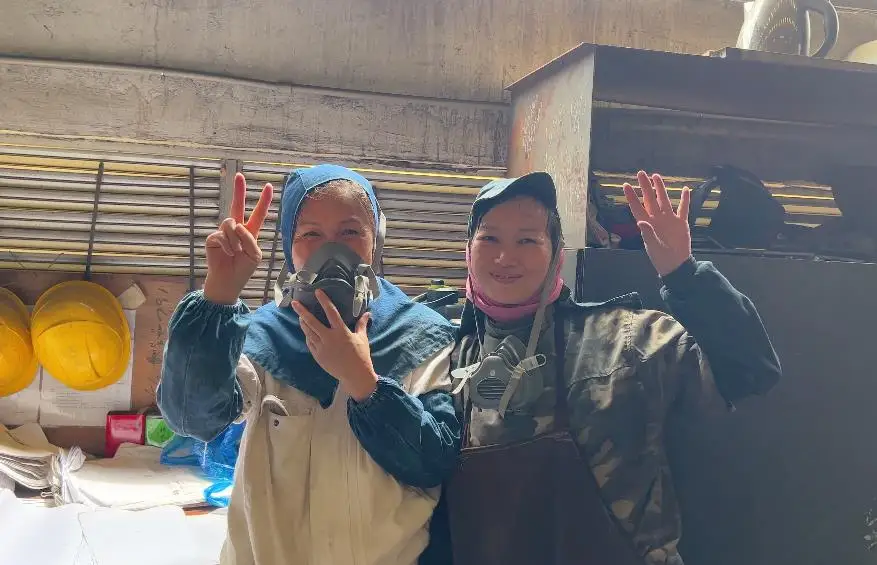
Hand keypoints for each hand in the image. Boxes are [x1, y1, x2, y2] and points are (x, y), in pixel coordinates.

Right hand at [203, 173, 272, 303]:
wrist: (228, 281)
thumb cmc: (243, 269)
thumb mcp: (254, 255)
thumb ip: (249, 238)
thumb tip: (238, 224)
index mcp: (250, 232)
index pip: (258, 214)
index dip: (263, 201)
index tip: (268, 186)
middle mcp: (237, 229)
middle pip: (237, 206)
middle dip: (239, 190)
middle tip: (240, 175)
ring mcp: (224, 233)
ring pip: (231, 223)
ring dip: (235, 239)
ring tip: (236, 252)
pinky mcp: (213, 238)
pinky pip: (222, 235)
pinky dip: (228, 246)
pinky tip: (228, 254)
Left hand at [292, 290, 377, 400]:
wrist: (355, 375)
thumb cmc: (361, 356)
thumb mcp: (362, 338)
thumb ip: (362, 325)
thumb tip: (367, 313)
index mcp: (341, 332)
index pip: (331, 312)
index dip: (324, 301)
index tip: (317, 292)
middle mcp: (329, 338)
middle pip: (312, 322)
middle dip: (302, 312)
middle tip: (295, 303)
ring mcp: (322, 347)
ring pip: (308, 332)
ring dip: (303, 323)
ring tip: (299, 316)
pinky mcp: (318, 356)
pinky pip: (310, 343)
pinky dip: (308, 336)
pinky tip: (307, 332)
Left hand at [623, 171, 691, 276]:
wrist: (676, 264)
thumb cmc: (661, 257)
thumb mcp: (653, 246)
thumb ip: (647, 233)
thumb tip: (641, 222)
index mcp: (647, 224)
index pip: (637, 207)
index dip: (632, 196)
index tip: (626, 185)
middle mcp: (657, 218)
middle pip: (650, 199)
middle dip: (645, 186)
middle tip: (641, 173)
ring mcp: (669, 219)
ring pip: (664, 200)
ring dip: (660, 189)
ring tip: (656, 176)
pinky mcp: (681, 222)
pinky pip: (683, 208)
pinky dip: (684, 199)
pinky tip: (684, 189)